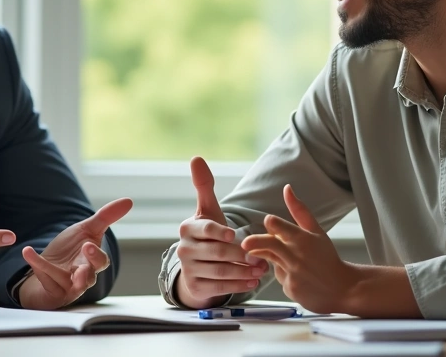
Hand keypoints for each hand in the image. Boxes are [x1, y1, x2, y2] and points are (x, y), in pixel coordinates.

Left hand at [16, 198, 133, 309]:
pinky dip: (37, 266)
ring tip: (52, 268)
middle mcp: (83, 277)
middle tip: (80, 266)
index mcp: (92, 262)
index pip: (101, 262)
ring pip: (69, 286)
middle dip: (86, 272)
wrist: (46, 266)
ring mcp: (68, 287)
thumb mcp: (86, 230)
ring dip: (60, 276)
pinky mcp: (52, 292)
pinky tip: (27, 251)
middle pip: (90, 278)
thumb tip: (129, 201)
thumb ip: (106, 217)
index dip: (96, 255)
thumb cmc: (70, 250)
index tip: (87, 245)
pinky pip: (46, 281)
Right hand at [175, 157, 267, 308]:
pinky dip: (238, 286)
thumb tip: (196, 157)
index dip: (219, 231)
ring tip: (262, 270)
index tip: (234, 234)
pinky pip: (219, 289)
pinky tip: (252, 282)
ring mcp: (188, 270)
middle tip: (261, 257)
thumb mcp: (207, 210)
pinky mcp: (195, 288)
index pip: (205, 229)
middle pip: (216, 252)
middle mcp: (183, 249)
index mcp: (187, 228)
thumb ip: (204, 186)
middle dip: (241, 255)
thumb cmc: (208, 233)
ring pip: (220, 272)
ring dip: (243, 272)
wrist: (197, 265)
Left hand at [241, 184, 353, 313]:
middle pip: (269, 244)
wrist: (343, 289)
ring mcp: (293, 273)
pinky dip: (284, 275)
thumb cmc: (327, 257)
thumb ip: (299, 211)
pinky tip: (299, 278)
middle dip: (255, 242)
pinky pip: (279, 278)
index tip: (268, 222)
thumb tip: (286, 188)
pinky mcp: (290, 288)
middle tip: (244, 243)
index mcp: (303, 238)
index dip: (272, 223)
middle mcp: (296, 255)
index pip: (280, 225)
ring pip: (271, 261)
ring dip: (270, 257)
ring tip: (290, 259)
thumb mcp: (316, 231)